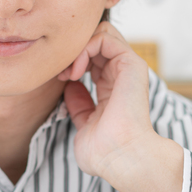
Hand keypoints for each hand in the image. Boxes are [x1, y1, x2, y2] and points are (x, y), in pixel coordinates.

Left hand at [58, 22, 183, 191]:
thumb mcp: (84, 125)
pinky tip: (75, 70)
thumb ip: (79, 105)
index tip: (60, 79)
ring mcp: (128, 68)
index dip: (72, 60)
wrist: (120, 158)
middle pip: (95, 40)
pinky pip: (105, 36)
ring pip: (100, 32)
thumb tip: (70, 87)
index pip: (93, 56)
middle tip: (61, 73)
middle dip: (72, 51)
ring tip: (68, 72)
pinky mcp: (132, 64)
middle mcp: (122, 75)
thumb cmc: (104, 152)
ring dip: (77, 48)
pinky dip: (85, 47)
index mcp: (113, 88)